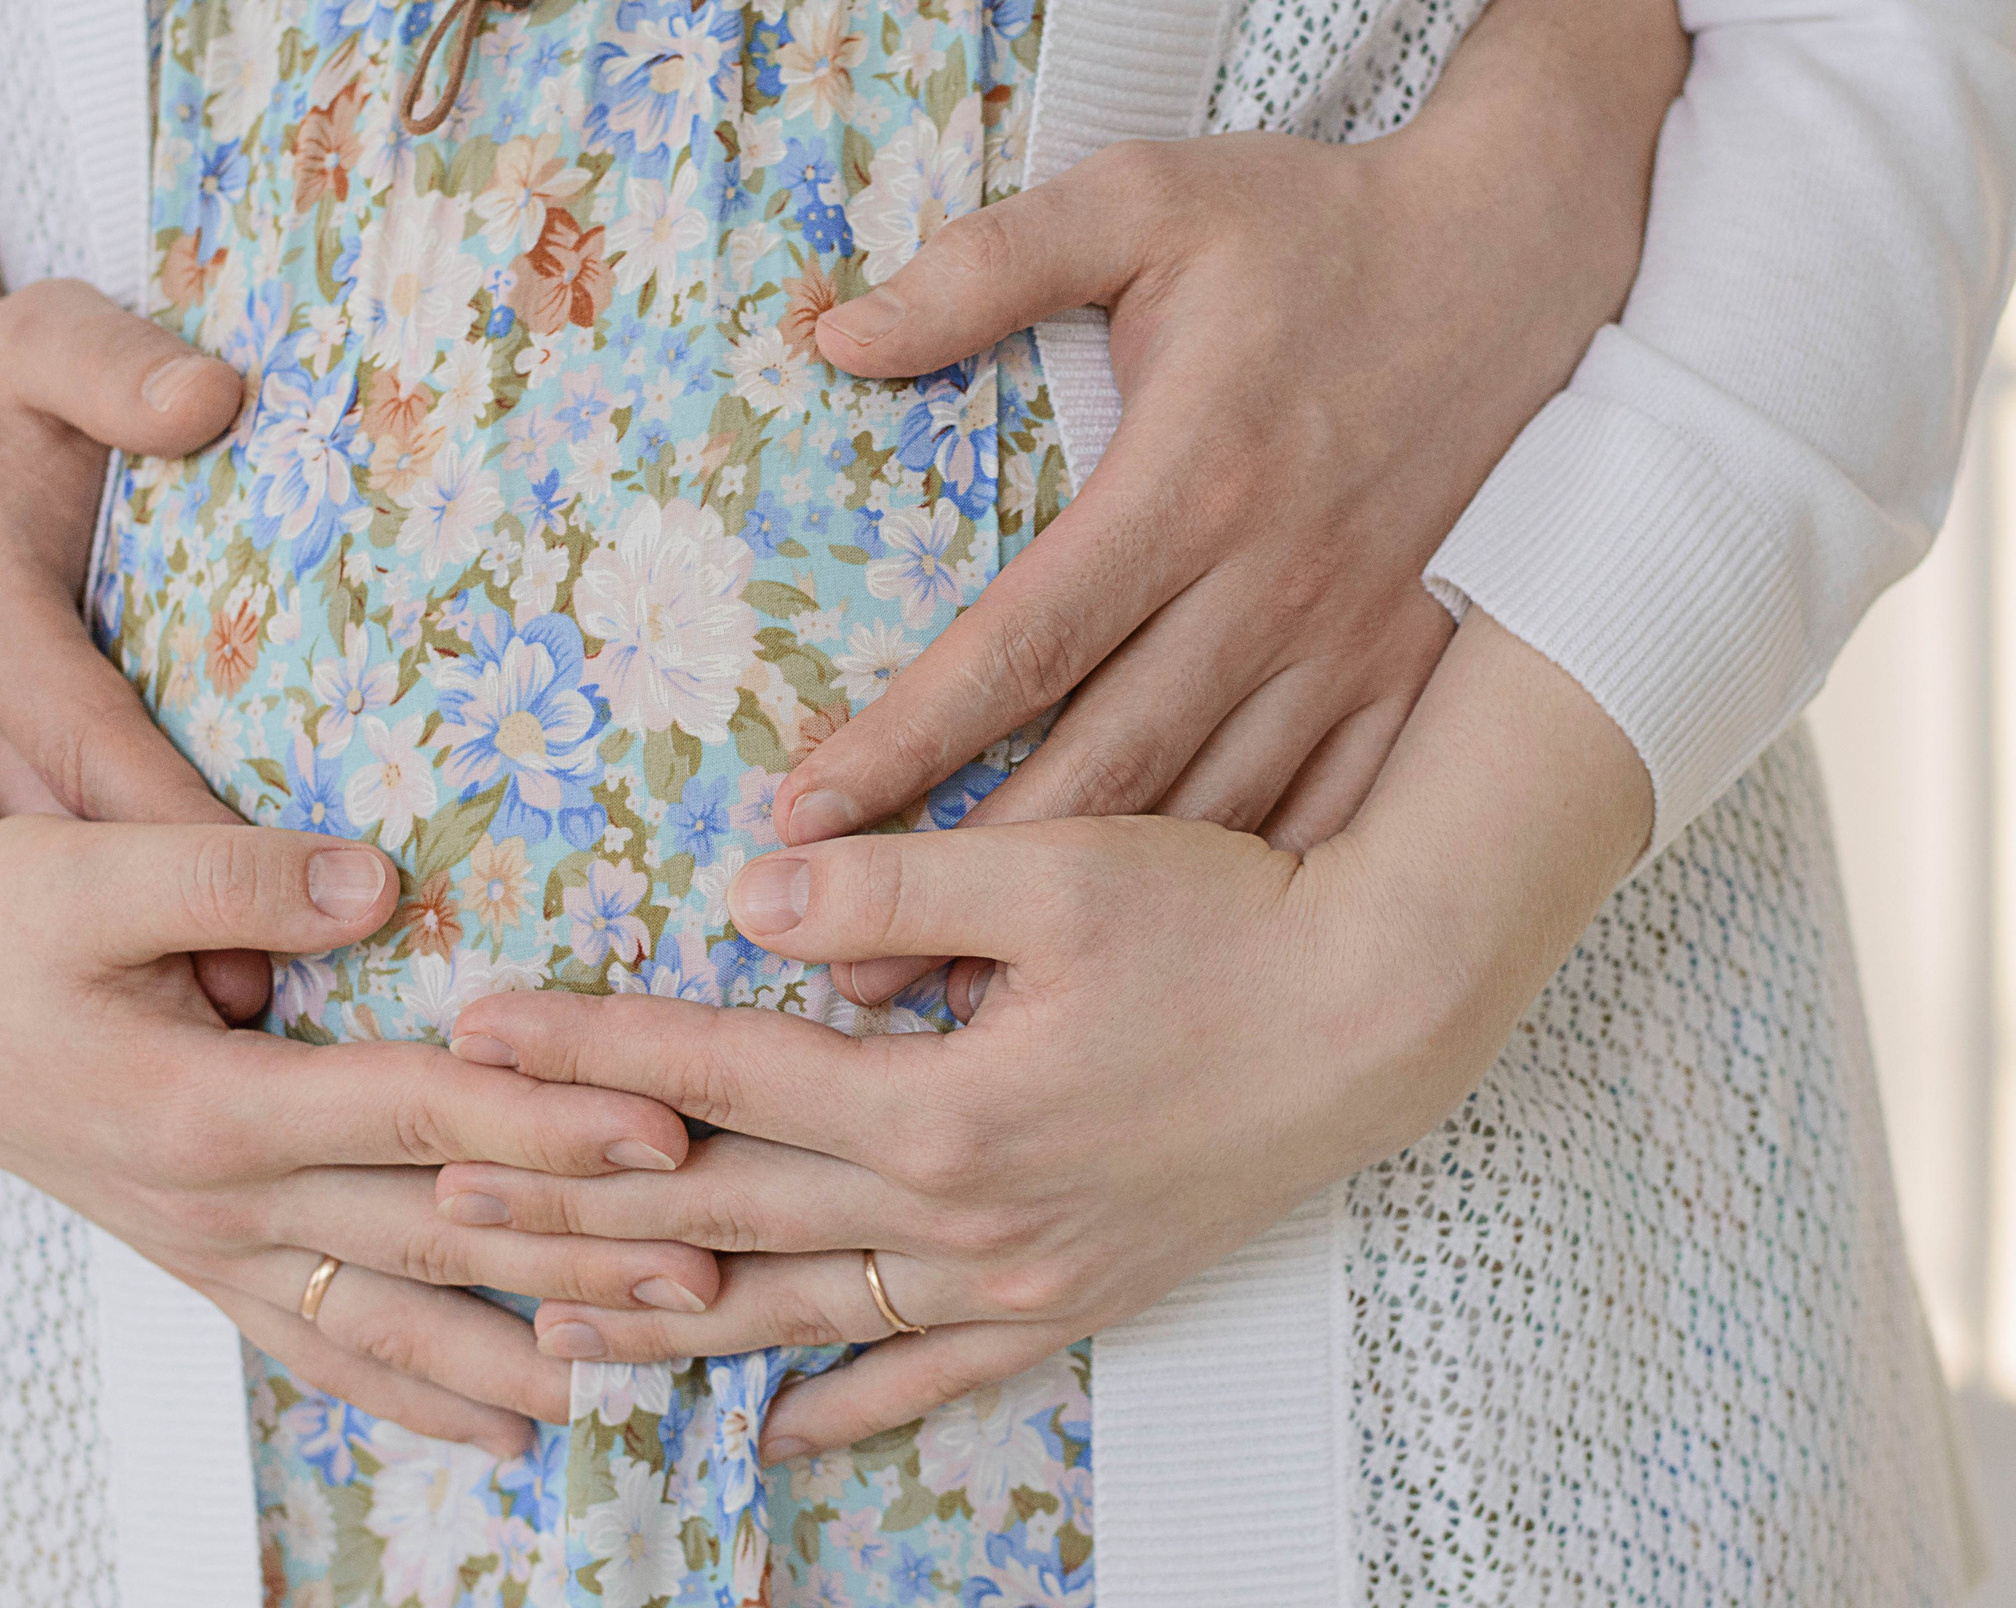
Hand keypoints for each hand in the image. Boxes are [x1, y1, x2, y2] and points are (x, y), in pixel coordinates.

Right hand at [0, 4, 271, 1015]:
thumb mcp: (42, 338)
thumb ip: (116, 367)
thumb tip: (209, 397)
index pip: (99, 751)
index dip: (198, 835)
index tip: (300, 907)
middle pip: (88, 857)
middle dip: (197, 940)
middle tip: (314, 1022)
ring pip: (73, 891)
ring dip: (170, 963)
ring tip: (293, 1046)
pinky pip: (69, 879)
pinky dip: (146, 941)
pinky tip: (243, 991)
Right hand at [0, 572, 719, 1461]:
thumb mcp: (92, 869)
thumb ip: (240, 874)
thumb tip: (386, 884)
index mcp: (208, 1104)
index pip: (418, 1115)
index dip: (546, 1124)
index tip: (664, 1131)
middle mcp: (221, 1199)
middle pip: (433, 1235)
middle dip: (576, 1259)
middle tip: (711, 1276)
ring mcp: (210, 1243)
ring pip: (386, 1318)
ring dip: (512, 1351)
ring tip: (633, 1384)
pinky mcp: (200, 1255)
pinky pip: (319, 1346)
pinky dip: (410, 1390)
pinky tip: (494, 1426)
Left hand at [431, 612, 1650, 1461]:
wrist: (1382, 1019)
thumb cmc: (1230, 922)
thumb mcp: (1059, 872)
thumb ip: (887, 890)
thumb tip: (746, 897)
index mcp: (937, 1098)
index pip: (716, 1071)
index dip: (588, 1048)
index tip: (479, 1034)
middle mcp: (955, 1210)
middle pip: (723, 1210)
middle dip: (574, 1201)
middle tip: (445, 1195)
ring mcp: (1011, 1276)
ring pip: (798, 1311)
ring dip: (666, 1320)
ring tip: (546, 1329)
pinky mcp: (1066, 1304)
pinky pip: (928, 1379)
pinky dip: (840, 1407)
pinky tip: (767, 1432)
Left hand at [791, 0, 1686, 1001]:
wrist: (1532, 254)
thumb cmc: (1320, 229)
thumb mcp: (1147, 201)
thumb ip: (988, 264)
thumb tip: (834, 336)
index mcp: (1192, 483)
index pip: (1020, 644)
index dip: (904, 740)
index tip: (800, 818)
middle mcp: (1271, 588)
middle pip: (1100, 768)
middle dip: (967, 883)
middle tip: (847, 974)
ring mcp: (1354, 648)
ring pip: (1202, 820)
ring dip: (1087, 926)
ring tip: (963, 1008)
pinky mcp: (1410, 679)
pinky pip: (1314, 821)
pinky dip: (1227, 905)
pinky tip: (1149, 979)